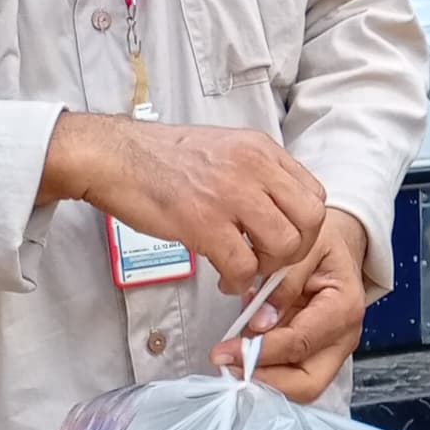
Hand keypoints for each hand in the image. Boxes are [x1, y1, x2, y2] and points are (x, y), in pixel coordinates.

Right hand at [44, 113, 327, 293]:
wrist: (115, 156)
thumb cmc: (162, 157)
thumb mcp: (224, 149)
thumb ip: (255, 175)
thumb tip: (274, 211)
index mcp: (261, 150)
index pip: (314, 194)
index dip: (305, 225)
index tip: (283, 239)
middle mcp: (254, 168)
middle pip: (311, 221)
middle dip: (295, 250)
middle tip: (268, 260)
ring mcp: (231, 194)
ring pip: (285, 245)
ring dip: (268, 268)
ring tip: (245, 269)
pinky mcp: (204, 223)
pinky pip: (244, 265)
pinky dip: (238, 280)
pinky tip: (223, 277)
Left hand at [210, 210, 369, 401]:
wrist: (338, 246)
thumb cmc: (323, 244)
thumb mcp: (305, 247)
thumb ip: (284, 283)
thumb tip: (259, 324)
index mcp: (344, 308)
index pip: (299, 344)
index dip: (259, 352)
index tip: (223, 350)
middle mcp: (344, 338)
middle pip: (306, 384)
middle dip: (264, 379)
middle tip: (228, 363)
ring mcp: (332, 352)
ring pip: (298, 388)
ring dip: (262, 378)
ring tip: (233, 356)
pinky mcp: (317, 356)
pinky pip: (291, 376)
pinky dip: (265, 370)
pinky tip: (245, 351)